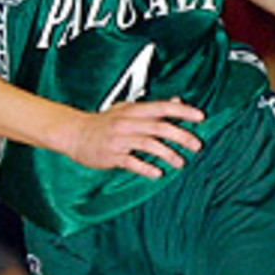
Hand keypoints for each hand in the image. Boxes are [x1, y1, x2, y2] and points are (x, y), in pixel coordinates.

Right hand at [63, 98, 204, 178]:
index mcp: (133, 110)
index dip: (182, 111)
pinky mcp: (111, 155)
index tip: (200, 117)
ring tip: (180, 163)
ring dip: (167, 154)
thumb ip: (153, 107)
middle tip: (197, 145)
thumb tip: (177, 100)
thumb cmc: (103, 123)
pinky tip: (157, 173)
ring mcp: (119, 139)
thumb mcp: (127, 110)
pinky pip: (131, 162)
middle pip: (159, 127)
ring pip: (147, 144)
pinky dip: (145, 168)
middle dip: (181, 135)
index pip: (162, 107)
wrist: (74, 133)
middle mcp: (127, 122)